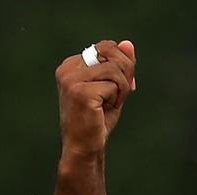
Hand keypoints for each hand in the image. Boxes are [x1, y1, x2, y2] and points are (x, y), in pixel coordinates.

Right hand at [55, 39, 136, 157]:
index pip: (106, 47)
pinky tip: (106, 111)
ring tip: (112, 105)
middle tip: (120, 96)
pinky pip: (113, 85)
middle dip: (125, 73)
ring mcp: (72, 80)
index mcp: (71, 65)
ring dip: (122, 90)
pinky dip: (117, 100)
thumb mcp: (112, 90)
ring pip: (114, 70)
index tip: (118, 88)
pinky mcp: (81, 92)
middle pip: (110, 51)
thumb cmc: (97, 122)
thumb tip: (128, 44)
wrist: (84, 149)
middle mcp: (68, 69)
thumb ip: (120, 67)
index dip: (121, 66)